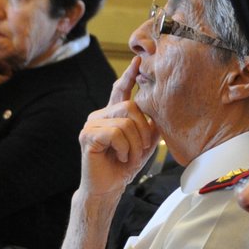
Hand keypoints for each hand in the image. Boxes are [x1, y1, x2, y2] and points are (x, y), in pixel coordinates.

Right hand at [77, 57, 158, 197]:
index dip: (129, 75)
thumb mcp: (144, 144)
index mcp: (112, 115)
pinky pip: (115, 133)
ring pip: (125, 122)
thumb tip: (161, 110)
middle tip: (140, 150)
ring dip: (134, 145)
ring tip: (128, 158)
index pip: (120, 90)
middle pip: (130, 107)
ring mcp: (91, 125)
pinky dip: (124, 148)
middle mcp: (99, 115)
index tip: (138, 60)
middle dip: (142, 131)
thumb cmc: (123, 166)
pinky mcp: (87, 136)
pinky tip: (120, 157)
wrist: (108, 188)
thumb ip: (150, 126)